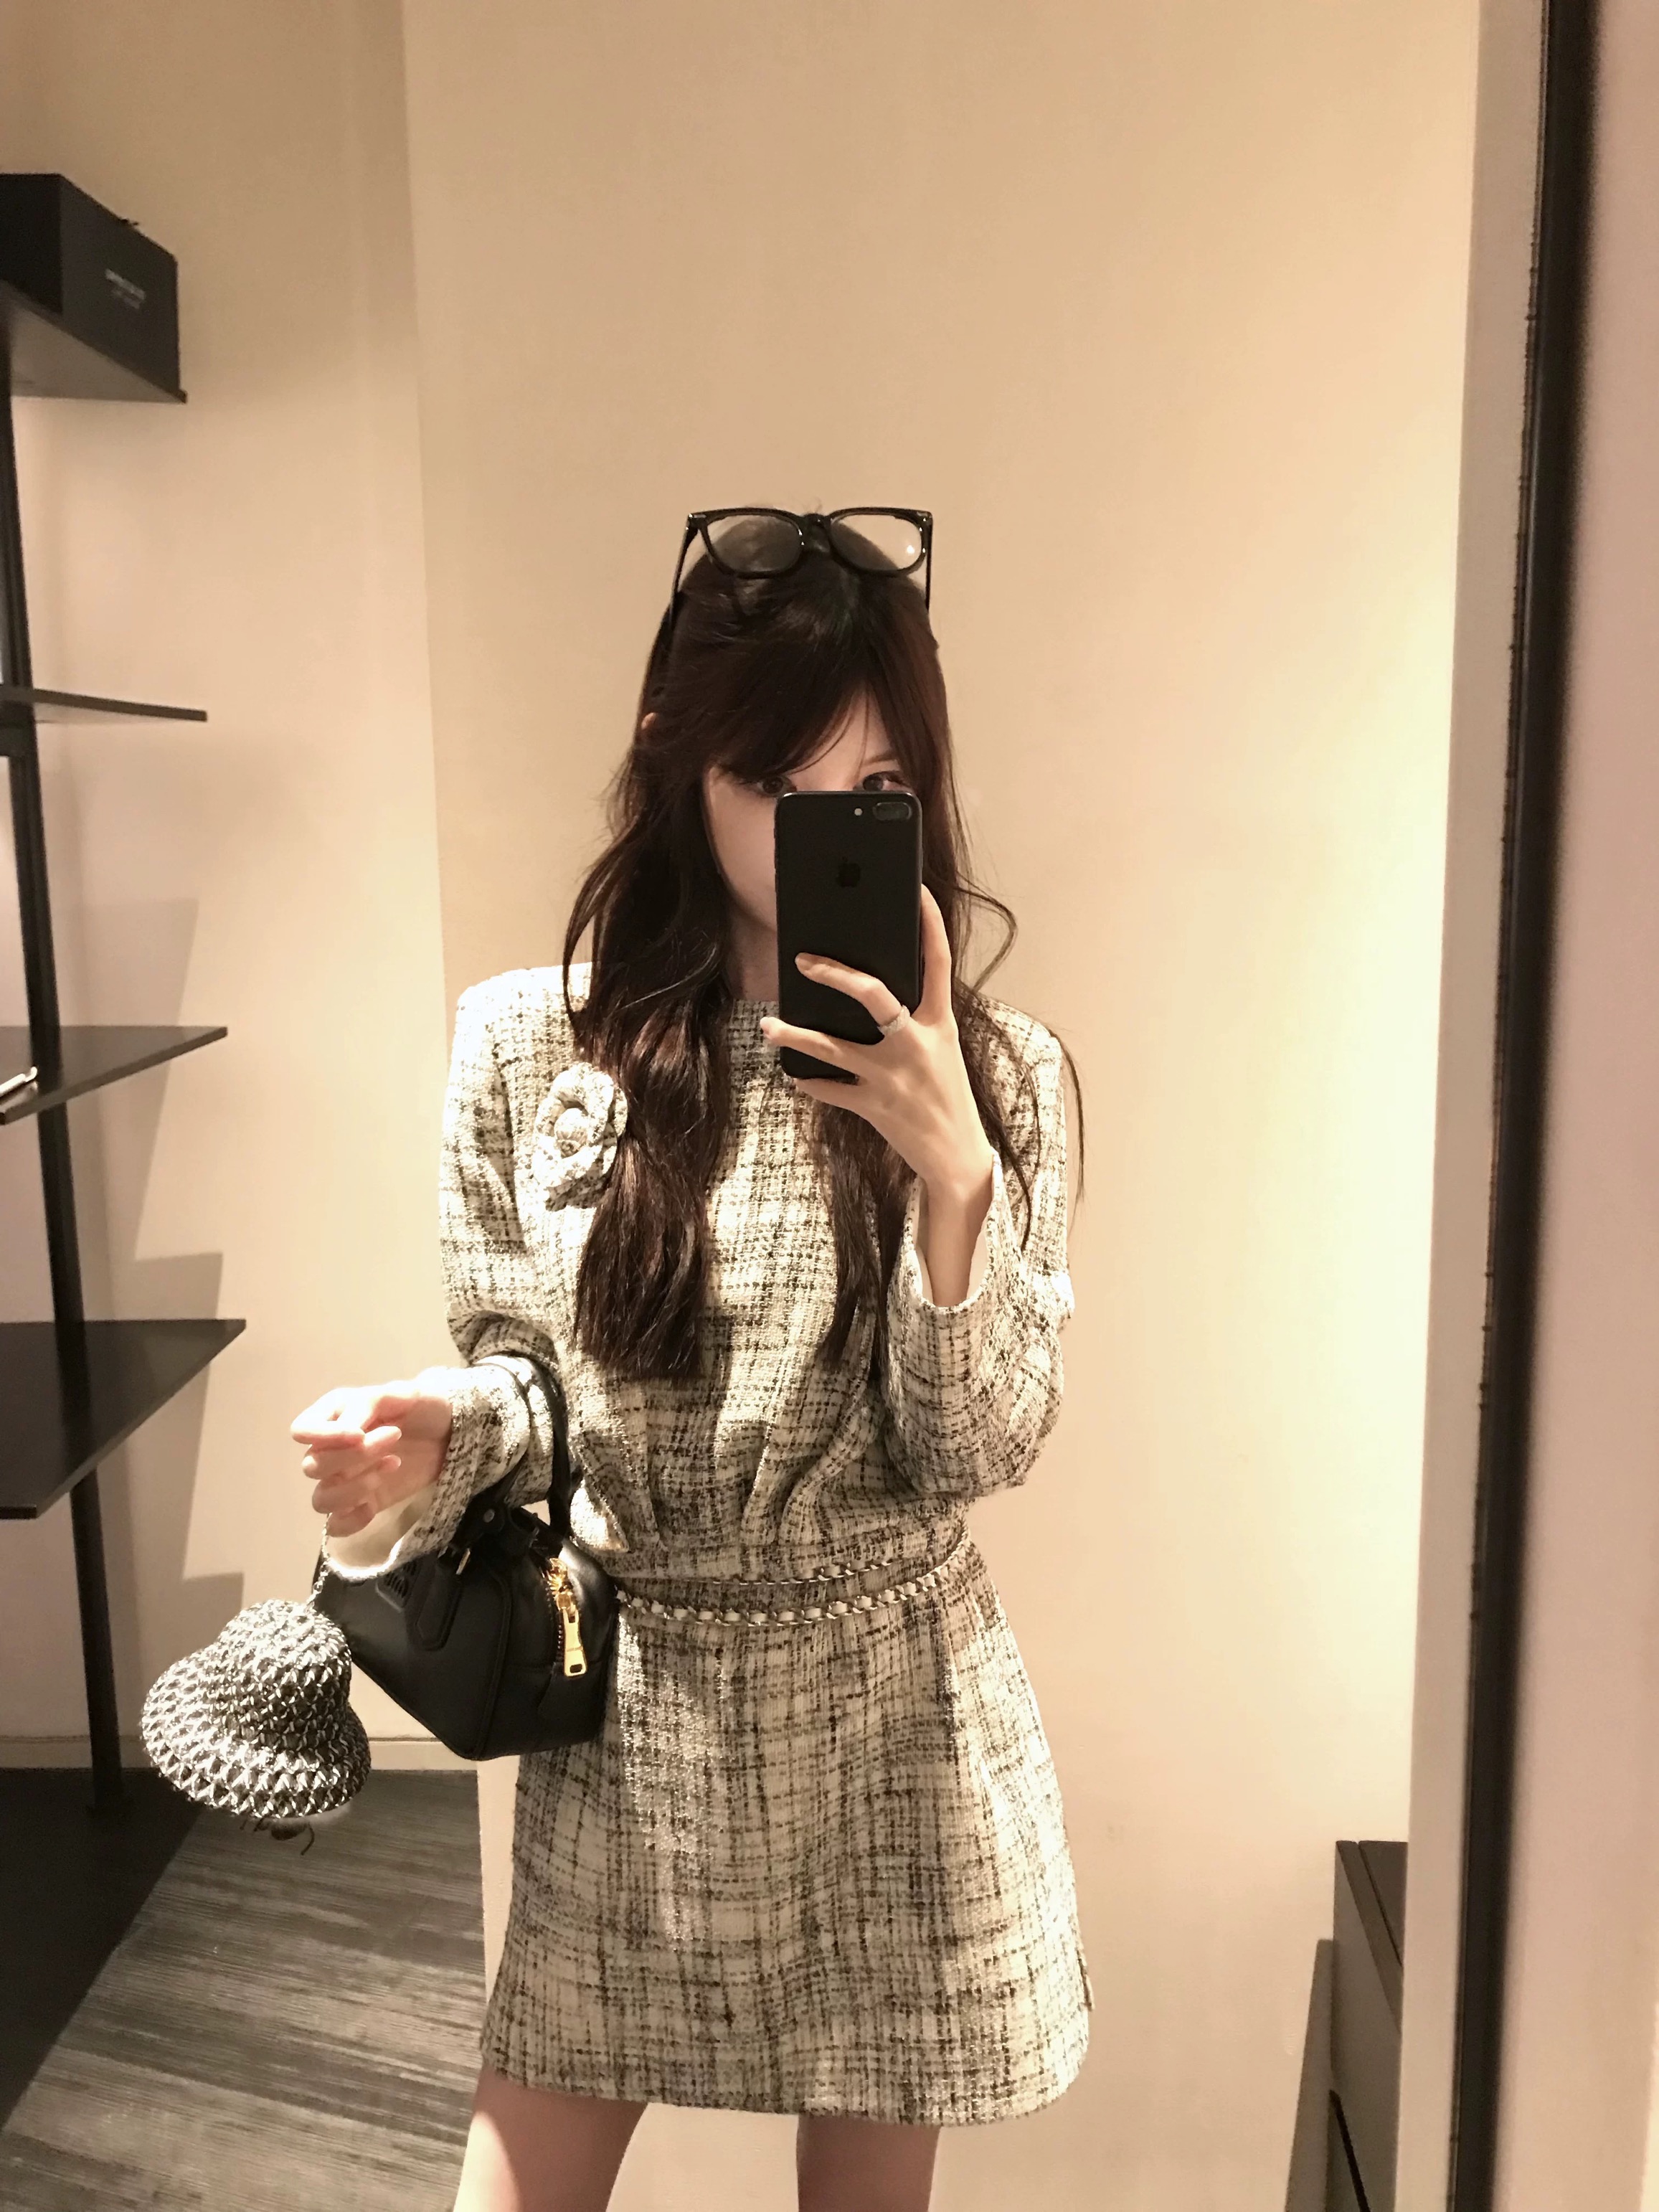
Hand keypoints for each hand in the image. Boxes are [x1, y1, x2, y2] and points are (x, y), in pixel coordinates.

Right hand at [290, 1380, 453, 1538]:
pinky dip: (351, 1521)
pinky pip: (336, 1526)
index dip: (323, 1436)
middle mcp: (330, 1450)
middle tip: (394, 1437)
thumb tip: (347, 1428)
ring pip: (321, 1499)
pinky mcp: (360, 1504)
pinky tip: (373, 1506)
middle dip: (354, 1456)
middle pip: (313, 1466)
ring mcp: (343, 1480)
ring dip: (353, 1488)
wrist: (449, 1434)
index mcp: (333, 1415)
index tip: (359, 1434)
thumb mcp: (404, 1393)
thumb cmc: (422, 1407)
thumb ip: (371, 1403)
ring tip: (391, 1465)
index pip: (302, 1430)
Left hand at [759, 884, 995, 1206]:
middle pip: (875, 996)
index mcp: (940, 1023)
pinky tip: (795, 1074)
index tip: (916, 889)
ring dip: (796, 1034)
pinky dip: (810, 1081)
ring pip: (834, 1046)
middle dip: (836, 975)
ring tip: (768, 1025)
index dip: (929, 922)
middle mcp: (917, 1044)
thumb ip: (913, 1020)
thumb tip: (867, 991)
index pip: (938, 961)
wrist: (958, 1157)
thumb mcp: (940, 1050)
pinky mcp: (874, 1107)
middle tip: (803, 961)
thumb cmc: (947, 1096)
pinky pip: (830, 1089)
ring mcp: (893, 1077)